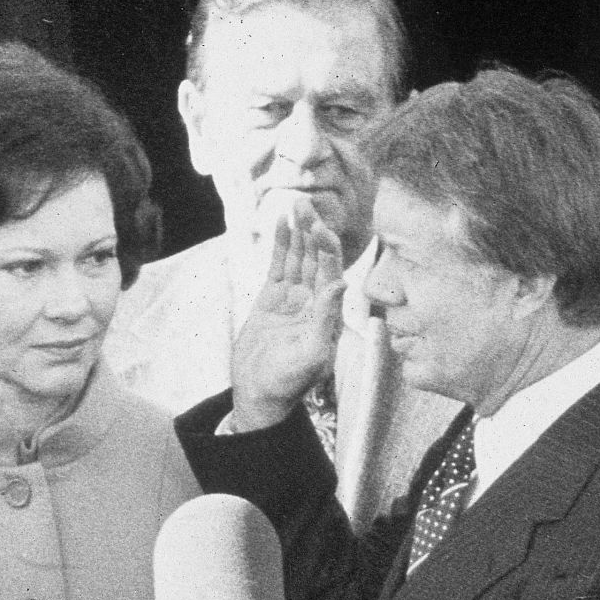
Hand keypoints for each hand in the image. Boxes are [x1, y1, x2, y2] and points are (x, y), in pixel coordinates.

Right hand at [229, 202, 345, 431]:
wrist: (259, 395)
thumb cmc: (288, 383)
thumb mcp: (312, 354)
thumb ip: (327, 319)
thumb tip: (341, 285)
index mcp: (329, 313)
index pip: (331, 271)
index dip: (327, 248)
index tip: (319, 226)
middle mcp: (314, 301)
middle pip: (316, 258)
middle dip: (312, 231)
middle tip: (305, 204)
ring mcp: (293, 298)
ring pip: (298, 257)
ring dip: (297, 232)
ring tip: (294, 204)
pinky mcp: (271, 299)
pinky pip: (278, 266)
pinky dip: (280, 245)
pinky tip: (280, 223)